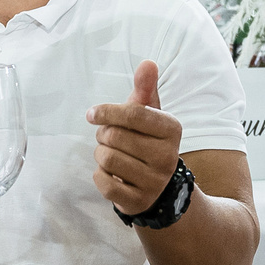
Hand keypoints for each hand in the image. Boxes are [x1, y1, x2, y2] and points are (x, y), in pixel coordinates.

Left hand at [88, 61, 182, 216]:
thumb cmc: (147, 142)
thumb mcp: (149, 115)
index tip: (92, 114)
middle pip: (115, 136)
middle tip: (109, 139)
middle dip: (104, 135)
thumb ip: (145, 89)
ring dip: (100, 154)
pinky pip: (104, 182)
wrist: (157, 187)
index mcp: (172, 130)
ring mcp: (154, 182)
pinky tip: (112, 174)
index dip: (107, 111)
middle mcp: (168, 157)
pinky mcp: (138, 201)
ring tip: (112, 154)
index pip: (134, 114)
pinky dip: (100, 176)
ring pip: (107, 158)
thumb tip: (148, 62)